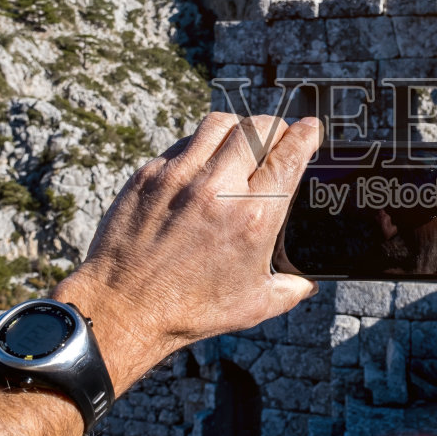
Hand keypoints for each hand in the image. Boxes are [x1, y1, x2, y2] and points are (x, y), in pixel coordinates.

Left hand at [54, 112, 321, 391]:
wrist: (125, 309)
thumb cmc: (190, 310)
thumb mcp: (255, 304)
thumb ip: (291, 287)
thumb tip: (309, 279)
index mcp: (254, 217)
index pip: (289, 154)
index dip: (307, 134)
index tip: (311, 129)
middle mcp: (219, 189)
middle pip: (258, 128)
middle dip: (277, 126)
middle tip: (280, 135)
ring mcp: (180, 177)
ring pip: (219, 124)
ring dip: (239, 127)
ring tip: (243, 140)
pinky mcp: (149, 175)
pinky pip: (183, 144)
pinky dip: (201, 146)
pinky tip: (204, 162)